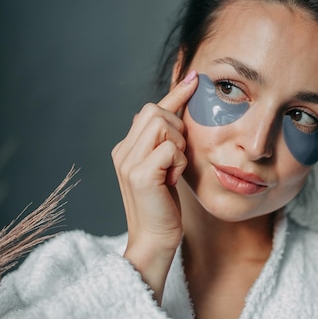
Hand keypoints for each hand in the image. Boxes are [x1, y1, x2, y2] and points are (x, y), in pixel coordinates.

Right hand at [111, 70, 197, 302]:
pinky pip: (170, 149)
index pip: (151, 109)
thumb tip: (178, 112)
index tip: (195, 79)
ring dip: (178, 146)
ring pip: (162, 125)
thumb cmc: (164, 205)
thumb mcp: (166, 168)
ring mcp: (127, 162)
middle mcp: (122, 151)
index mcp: (127, 147)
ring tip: (173, 170)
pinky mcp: (139, 174)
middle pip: (156, 111)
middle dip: (177, 130)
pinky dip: (178, 162)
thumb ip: (168, 142)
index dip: (175, 94)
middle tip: (177, 159)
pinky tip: (172, 181)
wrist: (154, 240)